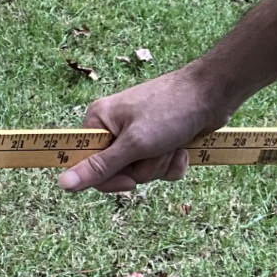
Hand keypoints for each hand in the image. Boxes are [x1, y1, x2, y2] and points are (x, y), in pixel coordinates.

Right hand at [59, 65, 236, 192]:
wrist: (214, 92)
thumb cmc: (171, 110)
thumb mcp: (133, 143)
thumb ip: (99, 167)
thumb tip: (62, 184)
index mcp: (99, 122)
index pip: (87, 165)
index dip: (108, 179)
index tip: (129, 180)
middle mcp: (114, 129)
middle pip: (117, 172)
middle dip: (143, 168)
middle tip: (157, 149)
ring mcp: (138, 136)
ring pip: (142, 172)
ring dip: (161, 164)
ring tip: (173, 143)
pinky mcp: (159, 142)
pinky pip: (159, 169)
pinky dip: (173, 163)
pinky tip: (183, 148)